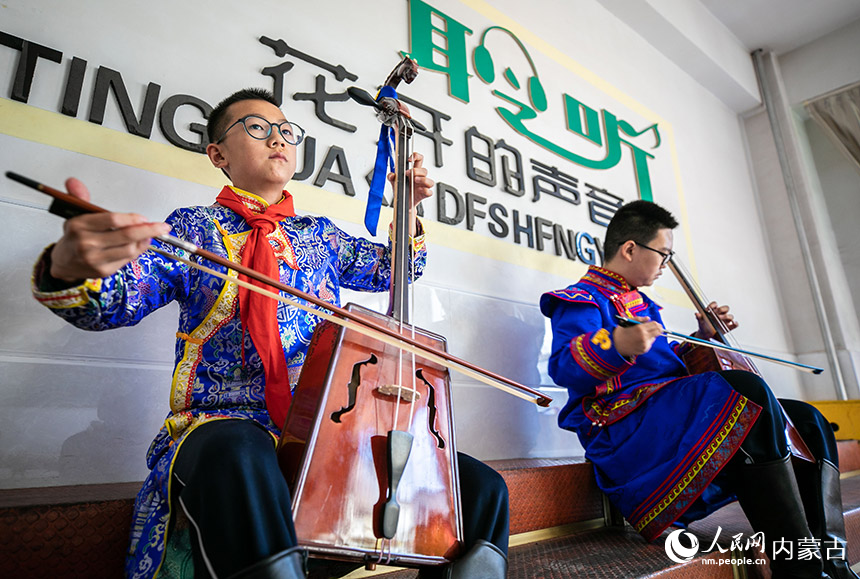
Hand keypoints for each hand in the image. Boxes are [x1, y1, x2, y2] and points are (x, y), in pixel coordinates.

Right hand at [48, 178, 170, 281]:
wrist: (64, 264)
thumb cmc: (74, 238)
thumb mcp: (75, 215)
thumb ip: (81, 198)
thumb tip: (73, 181)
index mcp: (79, 226)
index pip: (113, 220)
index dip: (133, 218)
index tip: (144, 217)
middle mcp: (87, 243)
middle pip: (126, 235)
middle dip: (149, 230)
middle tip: (162, 227)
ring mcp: (95, 259)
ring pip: (130, 249)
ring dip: (144, 241)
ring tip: (148, 234)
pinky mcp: (103, 271)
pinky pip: (127, 260)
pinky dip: (137, 251)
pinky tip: (139, 245)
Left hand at [387, 152, 433, 207]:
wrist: (404, 203)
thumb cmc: (402, 191)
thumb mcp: (395, 182)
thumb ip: (391, 177)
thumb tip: (391, 175)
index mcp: (414, 172)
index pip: (419, 160)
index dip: (416, 156)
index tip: (409, 159)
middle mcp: (420, 178)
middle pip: (424, 170)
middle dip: (416, 171)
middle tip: (408, 173)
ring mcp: (423, 186)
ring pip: (430, 181)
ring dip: (423, 180)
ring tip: (415, 180)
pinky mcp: (424, 194)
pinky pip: (429, 192)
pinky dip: (425, 191)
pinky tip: (419, 190)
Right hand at [613, 316, 663, 357]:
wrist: (615, 345)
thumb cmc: (620, 333)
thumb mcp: (628, 322)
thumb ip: (639, 319)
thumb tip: (648, 318)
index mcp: (640, 328)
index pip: (655, 324)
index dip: (656, 323)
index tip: (656, 323)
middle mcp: (644, 336)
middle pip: (658, 331)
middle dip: (658, 328)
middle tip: (655, 328)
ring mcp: (645, 344)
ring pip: (655, 337)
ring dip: (652, 335)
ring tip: (644, 334)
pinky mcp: (644, 349)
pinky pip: (650, 343)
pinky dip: (648, 341)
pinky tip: (641, 340)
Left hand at [695, 301, 737, 339]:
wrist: (706, 335)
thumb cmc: (704, 326)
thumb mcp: (700, 322)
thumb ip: (699, 318)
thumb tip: (697, 313)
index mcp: (714, 310)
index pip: (715, 304)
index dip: (712, 305)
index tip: (707, 309)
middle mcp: (721, 314)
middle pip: (725, 308)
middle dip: (721, 309)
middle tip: (715, 313)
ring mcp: (726, 321)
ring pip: (730, 316)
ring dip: (726, 316)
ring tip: (719, 318)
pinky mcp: (729, 327)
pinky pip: (735, 324)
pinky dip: (735, 323)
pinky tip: (733, 323)